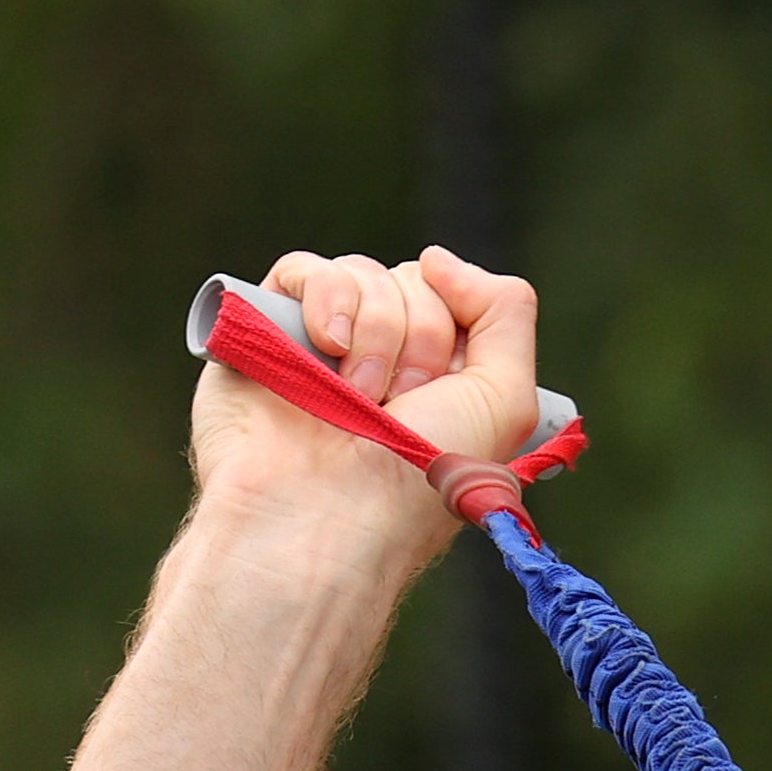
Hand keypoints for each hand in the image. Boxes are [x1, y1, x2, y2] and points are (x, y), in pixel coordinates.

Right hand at [187, 245, 541, 549]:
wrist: (323, 510)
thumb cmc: (417, 474)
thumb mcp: (505, 401)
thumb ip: (506, 313)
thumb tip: (438, 259)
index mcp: (441, 376)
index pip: (459, 297)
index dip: (460, 327)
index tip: (446, 386)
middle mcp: (384, 357)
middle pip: (414, 281)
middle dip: (420, 340)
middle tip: (400, 405)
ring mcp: (322, 342)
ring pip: (363, 273)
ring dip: (376, 334)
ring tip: (358, 397)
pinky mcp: (265, 329)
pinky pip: (303, 269)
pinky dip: (324, 300)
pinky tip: (325, 348)